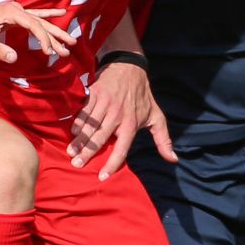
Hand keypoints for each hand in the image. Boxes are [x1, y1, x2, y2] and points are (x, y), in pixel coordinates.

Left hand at [0, 3, 74, 64]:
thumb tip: (15, 58)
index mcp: (11, 12)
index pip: (34, 25)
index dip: (44, 39)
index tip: (49, 52)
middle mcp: (17, 9)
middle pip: (42, 22)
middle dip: (57, 36)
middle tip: (71, 47)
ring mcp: (17, 11)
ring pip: (41, 21)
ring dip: (55, 32)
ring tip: (71, 41)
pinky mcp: (15, 15)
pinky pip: (36, 16)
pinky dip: (48, 15)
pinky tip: (61, 12)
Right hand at [69, 62, 176, 179]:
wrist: (130, 67)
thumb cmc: (143, 96)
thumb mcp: (157, 117)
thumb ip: (164, 140)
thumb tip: (173, 160)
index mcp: (131, 123)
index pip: (121, 148)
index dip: (112, 163)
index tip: (102, 177)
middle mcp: (117, 115)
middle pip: (99, 138)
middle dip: (87, 153)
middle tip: (77, 164)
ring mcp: (105, 104)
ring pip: (89, 126)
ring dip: (78, 140)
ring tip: (70, 152)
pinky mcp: (94, 94)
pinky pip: (83, 112)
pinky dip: (77, 122)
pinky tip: (72, 132)